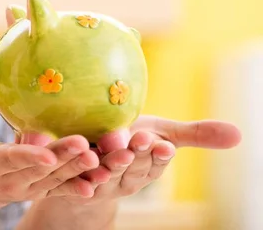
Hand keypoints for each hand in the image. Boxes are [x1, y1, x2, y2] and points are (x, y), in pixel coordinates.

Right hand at [0, 120, 101, 212]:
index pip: (8, 160)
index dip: (24, 156)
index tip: (41, 152)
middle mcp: (14, 179)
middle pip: (41, 170)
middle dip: (63, 159)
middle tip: (85, 145)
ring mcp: (32, 185)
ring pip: (61, 177)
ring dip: (84, 169)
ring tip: (107, 157)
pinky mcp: (45, 184)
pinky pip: (69, 182)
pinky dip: (88, 178)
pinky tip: (110, 172)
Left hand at [70, 115, 241, 203]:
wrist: (92, 154)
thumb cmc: (132, 138)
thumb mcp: (163, 132)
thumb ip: (195, 134)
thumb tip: (239, 134)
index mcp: (149, 166)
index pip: (157, 161)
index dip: (160, 154)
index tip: (164, 144)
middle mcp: (127, 177)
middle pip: (133, 166)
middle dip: (139, 153)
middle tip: (142, 138)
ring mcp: (102, 182)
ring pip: (107, 173)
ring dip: (112, 163)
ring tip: (114, 147)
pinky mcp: (78, 183)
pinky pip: (79, 183)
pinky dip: (83, 178)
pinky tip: (85, 169)